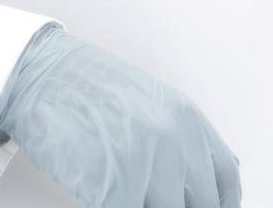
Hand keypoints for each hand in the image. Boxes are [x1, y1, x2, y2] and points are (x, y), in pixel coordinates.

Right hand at [0, 25, 241, 207]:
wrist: (45, 76)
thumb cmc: (91, 89)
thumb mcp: (152, 103)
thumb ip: (180, 137)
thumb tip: (198, 177)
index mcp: (189, 121)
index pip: (226, 177)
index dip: (223, 202)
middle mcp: (175, 144)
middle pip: (201, 204)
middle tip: (156, 201)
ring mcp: (147, 167)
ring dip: (148, 207)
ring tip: (131, 197)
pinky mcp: (114, 187)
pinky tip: (107, 199)